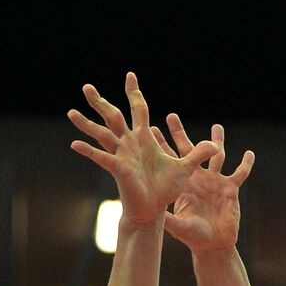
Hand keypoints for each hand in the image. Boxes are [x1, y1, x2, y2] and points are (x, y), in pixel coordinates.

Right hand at [67, 73, 218, 226]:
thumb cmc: (165, 189)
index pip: (139, 109)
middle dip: (101, 102)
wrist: (154, 209)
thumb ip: (197, 154)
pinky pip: (102, 158)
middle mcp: (129, 143)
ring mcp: (121, 155)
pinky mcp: (118, 169)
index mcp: (144, 138)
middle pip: (113, 116)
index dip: (134, 93)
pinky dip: (89, 151)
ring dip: (86, 124)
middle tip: (86, 86)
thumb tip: (214, 145)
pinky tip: (76, 144)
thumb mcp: (185, 168)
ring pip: (102, 134)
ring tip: (70, 112)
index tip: (130, 75)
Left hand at [158, 116, 254, 252]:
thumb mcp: (178, 226)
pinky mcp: (231, 189)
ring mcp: (216, 182)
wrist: (214, 245)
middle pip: (190, 151)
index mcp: (184, 184)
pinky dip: (246, 164)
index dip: (163, 145)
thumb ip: (167, 218)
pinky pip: (240, 173)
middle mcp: (199, 179)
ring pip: (217, 156)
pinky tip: (249, 153)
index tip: (152, 128)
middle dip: (180, 134)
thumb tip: (152, 211)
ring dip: (217, 141)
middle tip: (172, 116)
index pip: (171, 161)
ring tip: (217, 126)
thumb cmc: (194, 237)